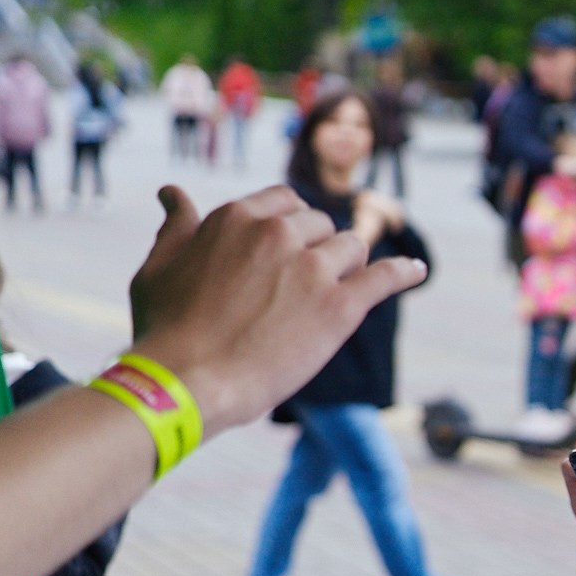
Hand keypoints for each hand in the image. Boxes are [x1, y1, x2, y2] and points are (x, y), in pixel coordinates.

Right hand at [129, 185, 427, 433]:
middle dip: (316, 249)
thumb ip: (176, 227)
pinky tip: (417, 272)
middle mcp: (279, 234)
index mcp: (238, 218)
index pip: (286, 203)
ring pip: (352, 249)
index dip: (291, 225)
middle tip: (301, 285)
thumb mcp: (158, 268)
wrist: (186, 383)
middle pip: (321, 225)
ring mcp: (313, 269)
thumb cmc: (165, 329)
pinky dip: (404, 273)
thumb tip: (171, 192)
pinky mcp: (340, 306)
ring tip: (331, 295)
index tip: (288, 248)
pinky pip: (385, 277)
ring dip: (346, 268)